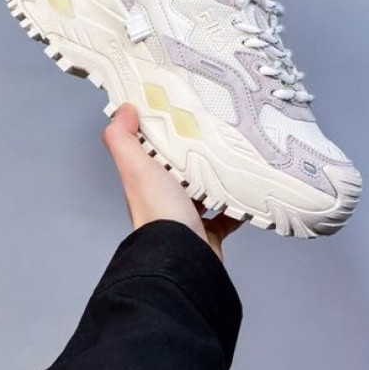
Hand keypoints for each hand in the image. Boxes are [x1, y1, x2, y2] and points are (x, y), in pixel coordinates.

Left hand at [103, 104, 240, 260]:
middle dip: (194, 156)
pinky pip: (225, 218)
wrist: (183, 257)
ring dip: (216, 181)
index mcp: (146, 182)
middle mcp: (163, 201)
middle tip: (214, 134)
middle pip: (179, 172)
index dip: (160, 133)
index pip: (150, 152)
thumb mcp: (137, 168)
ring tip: (233, 161)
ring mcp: (186, 219)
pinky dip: (236, 208)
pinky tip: (246, 195)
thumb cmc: (159, 214)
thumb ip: (123, 139)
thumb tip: (122, 112)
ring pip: (203, 194)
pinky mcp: (207, 234)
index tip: (177, 114)